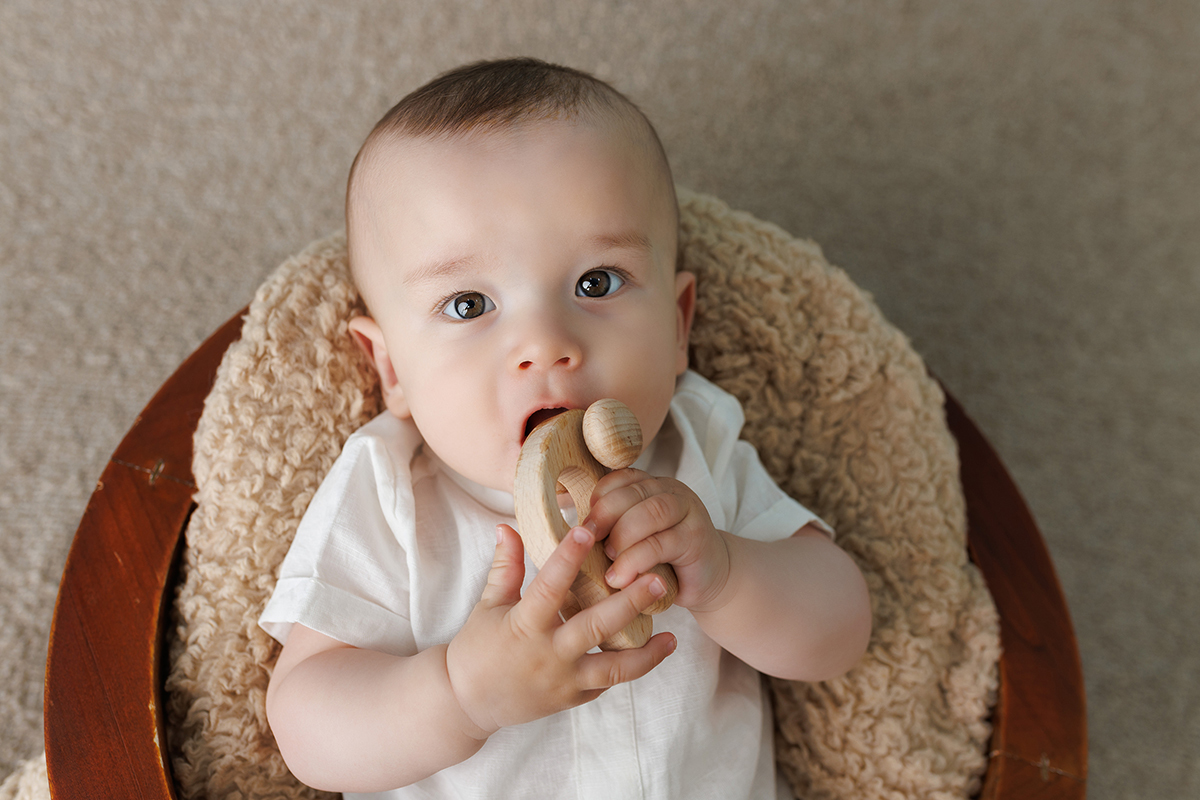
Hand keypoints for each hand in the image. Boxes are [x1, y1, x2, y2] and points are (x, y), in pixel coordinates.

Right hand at [445, 524, 675, 737]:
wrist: (467, 703)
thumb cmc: (476, 648)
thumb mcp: (487, 605)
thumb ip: (505, 566)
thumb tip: (508, 525)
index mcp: (523, 624)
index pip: (550, 585)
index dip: (569, 557)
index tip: (588, 530)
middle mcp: (548, 654)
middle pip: (596, 626)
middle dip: (630, 603)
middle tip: (658, 579)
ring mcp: (563, 681)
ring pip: (613, 667)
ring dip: (646, 652)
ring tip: (673, 637)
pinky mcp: (572, 699)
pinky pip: (607, 683)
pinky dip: (630, 669)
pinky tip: (652, 653)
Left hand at [584, 469, 731, 612]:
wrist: (713, 579)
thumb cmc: (665, 559)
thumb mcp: (637, 539)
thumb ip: (614, 529)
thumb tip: (572, 533)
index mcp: (653, 486)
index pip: (621, 479)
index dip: (599, 498)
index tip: (584, 526)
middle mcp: (672, 492)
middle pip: (634, 493)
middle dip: (606, 516)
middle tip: (589, 542)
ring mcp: (689, 512)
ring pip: (650, 513)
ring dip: (622, 538)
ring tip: (608, 563)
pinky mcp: (697, 538)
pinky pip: (661, 543)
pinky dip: (636, 561)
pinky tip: (622, 579)